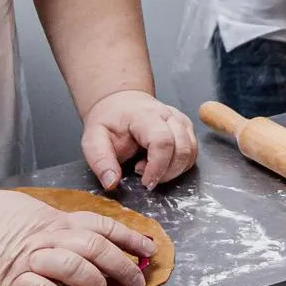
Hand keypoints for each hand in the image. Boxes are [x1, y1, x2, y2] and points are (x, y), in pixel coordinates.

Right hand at [0, 187, 156, 285]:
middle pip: (97, 248)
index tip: (148, 247)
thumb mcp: (30, 211)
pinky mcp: (13, 282)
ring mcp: (31, 260)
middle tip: (136, 279)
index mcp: (55, 220)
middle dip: (122, 264)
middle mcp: (49, 238)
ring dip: (98, 285)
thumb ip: (57, 223)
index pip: (101, 225)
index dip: (129, 236)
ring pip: (77, 269)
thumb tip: (83, 234)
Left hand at [81, 90, 197, 189]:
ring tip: (151, 168)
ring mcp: (180, 120)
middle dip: (167, 172)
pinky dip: (180, 164)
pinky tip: (161, 164)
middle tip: (144, 176)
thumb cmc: (109, 121)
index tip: (145, 182)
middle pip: (183, 148)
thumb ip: (100, 161)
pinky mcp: (186, 127)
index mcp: (144, 116)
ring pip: (191, 151)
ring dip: (175, 169)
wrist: (120, 102)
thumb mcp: (93, 140)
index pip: (163, 141)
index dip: (158, 167)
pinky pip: (193, 151)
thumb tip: (111, 183)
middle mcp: (168, 115)